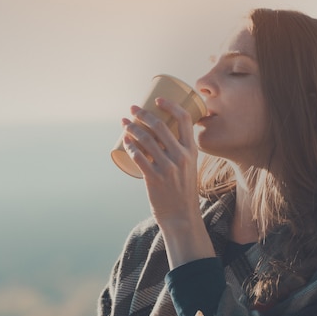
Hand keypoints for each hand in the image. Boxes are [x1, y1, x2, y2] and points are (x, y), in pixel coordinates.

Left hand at [121, 98, 214, 267]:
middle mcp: (181, 157)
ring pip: (145, 140)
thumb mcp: (189, 167)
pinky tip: (124, 140)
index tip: (157, 99)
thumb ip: (179, 152)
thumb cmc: (183, 191)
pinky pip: (138, 157)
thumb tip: (160, 136)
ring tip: (125, 123)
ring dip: (132, 128)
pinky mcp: (154, 178)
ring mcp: (167, 168)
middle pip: (160, 126)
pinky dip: (130, 146)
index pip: (184, 119)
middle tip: (133, 109)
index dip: (170, 105)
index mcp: (192, 151)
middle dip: (143, 114)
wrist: (182, 216)